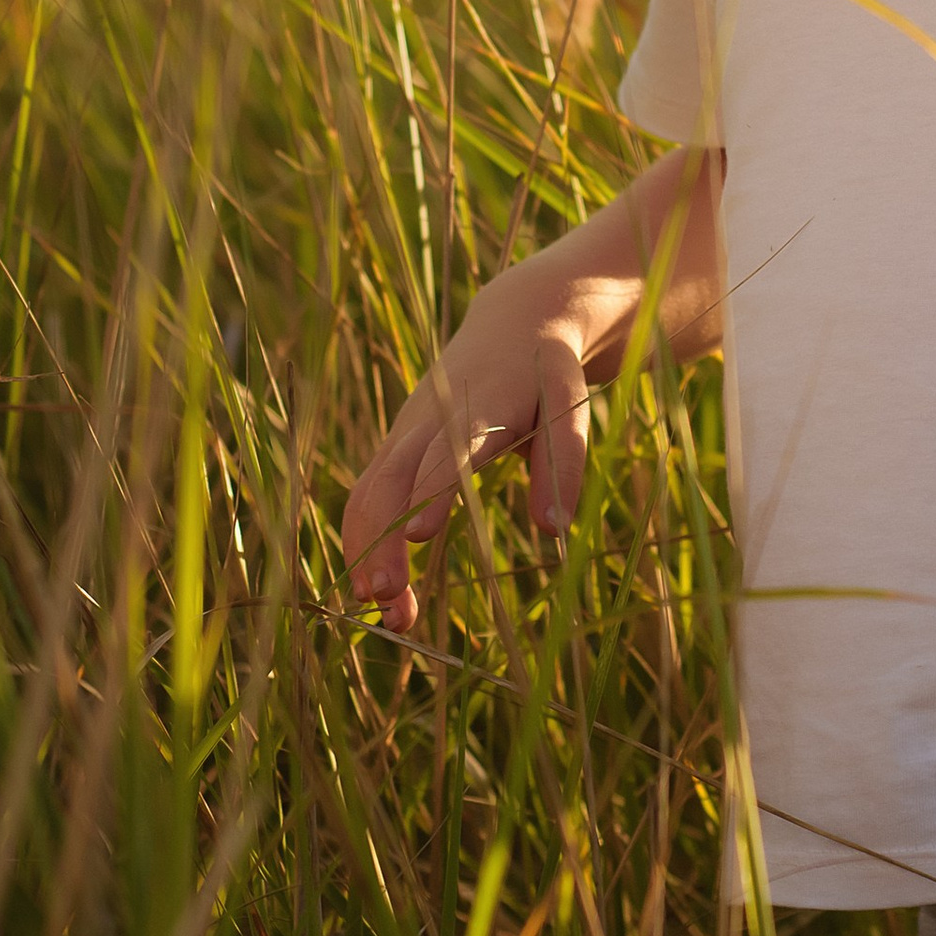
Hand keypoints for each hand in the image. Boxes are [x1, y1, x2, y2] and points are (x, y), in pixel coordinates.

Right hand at [339, 296, 591, 630]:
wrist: (513, 321)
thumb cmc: (546, 372)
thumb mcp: (570, 405)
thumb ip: (564, 463)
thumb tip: (553, 530)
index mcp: (479, 406)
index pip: (449, 449)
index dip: (432, 489)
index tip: (418, 535)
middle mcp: (429, 420)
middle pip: (394, 479)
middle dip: (383, 538)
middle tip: (386, 599)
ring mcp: (405, 433)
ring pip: (371, 491)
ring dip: (368, 550)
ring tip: (387, 614)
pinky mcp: (396, 447)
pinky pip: (368, 495)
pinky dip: (364, 540)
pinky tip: (378, 588)